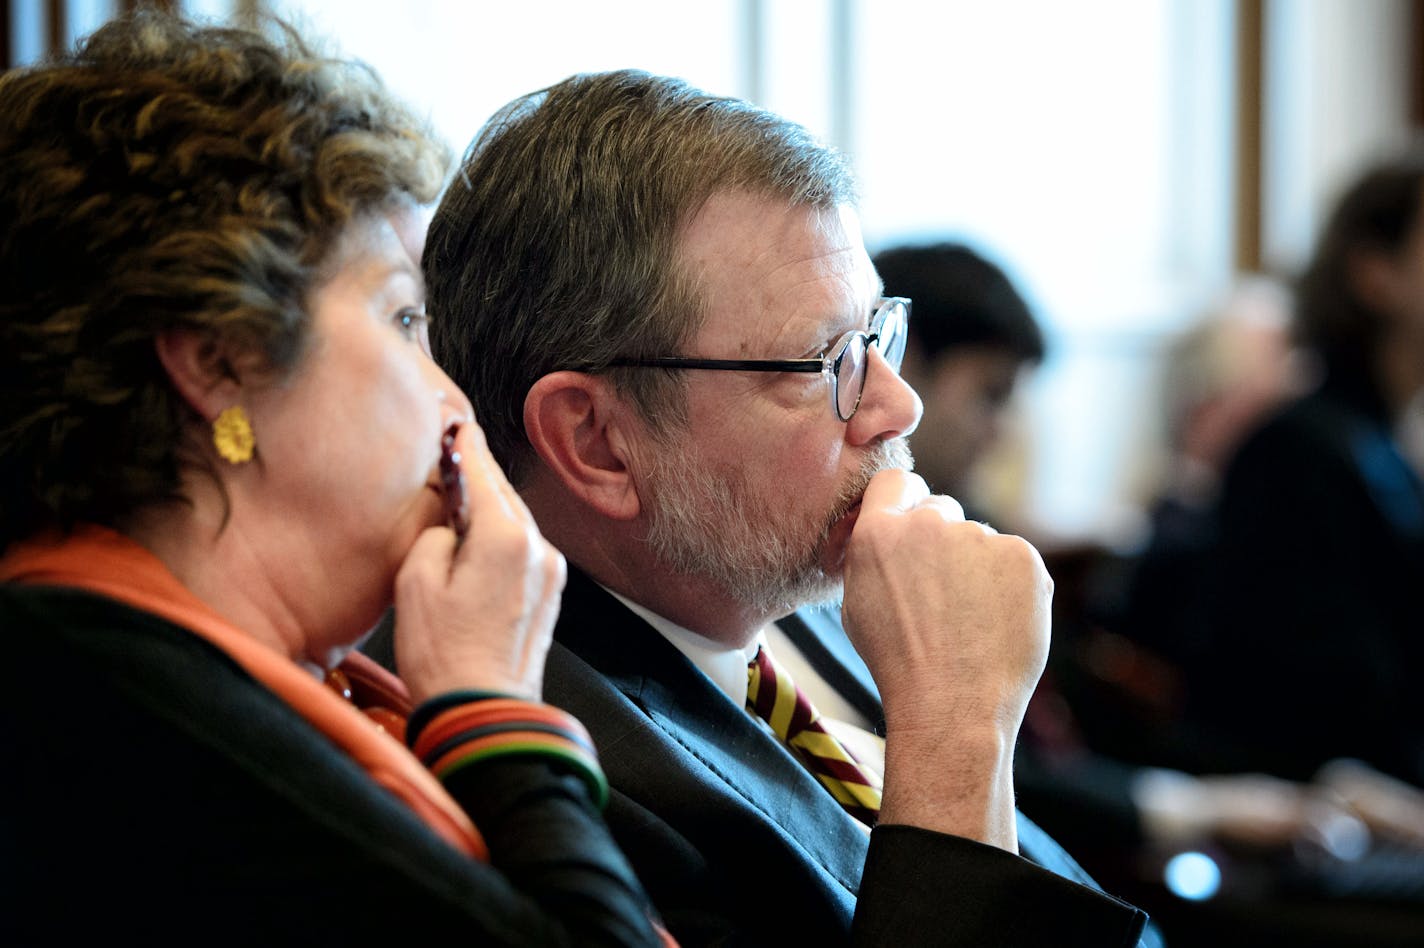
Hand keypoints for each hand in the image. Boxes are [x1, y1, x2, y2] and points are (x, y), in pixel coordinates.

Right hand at [393, 420, 565, 704]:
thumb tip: (450, 528)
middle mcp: (537, 550)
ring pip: (516, 525)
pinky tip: (478, 547)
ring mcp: (549, 575)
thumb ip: (435, 536)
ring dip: (490, 513)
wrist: (483, 712)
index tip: (460, 426)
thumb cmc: (444, 655)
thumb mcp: (415, 583)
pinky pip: (523, 552)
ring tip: (460, 505)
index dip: (467, 449)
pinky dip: (501, 542)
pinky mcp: (549, 597)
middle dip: (480, 478)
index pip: (483, 475)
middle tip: (456, 456)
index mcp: (505, 538)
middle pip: (504, 497)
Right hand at [842, 468, 1052, 847]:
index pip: (895, 482)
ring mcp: (980, 537)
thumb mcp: (857, 603)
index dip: (905, 502)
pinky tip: (998, 623)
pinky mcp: (1023, 556)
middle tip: (943, 595)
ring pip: (980, 540)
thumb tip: (888, 530)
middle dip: (941, 542)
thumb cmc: (898, 664)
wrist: (952, 706)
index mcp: (878, 532)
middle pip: (940, 510)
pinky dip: (1010, 586)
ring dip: (977, 567)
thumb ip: (873, 555)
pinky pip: (1014, 560)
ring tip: (971, 622)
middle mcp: (928, 524)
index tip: (912, 526)